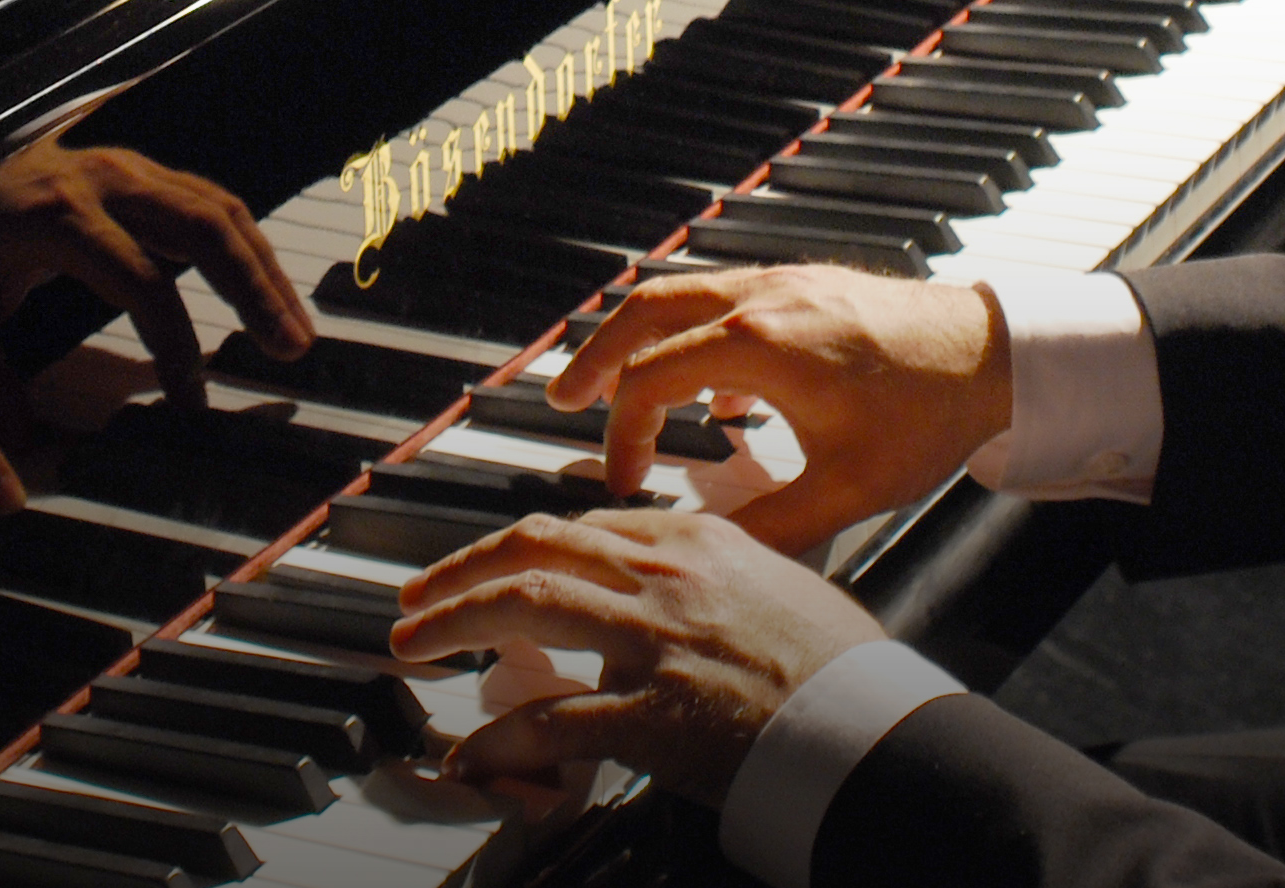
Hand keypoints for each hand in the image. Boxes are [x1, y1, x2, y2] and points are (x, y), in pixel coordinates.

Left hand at [0, 139, 314, 438]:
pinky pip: (210, 200)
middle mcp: (105, 180)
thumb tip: (32, 453)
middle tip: (291, 348)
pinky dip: (246, 245)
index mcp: (58, 217)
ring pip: (219, 207)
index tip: (190, 403)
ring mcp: (130, 167)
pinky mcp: (143, 170)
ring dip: (264, 268)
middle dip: (254, 288)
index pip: (141, 282)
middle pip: (203, 226)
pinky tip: (265, 290)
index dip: (174, 345)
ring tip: (294, 330)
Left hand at [391, 505, 884, 800]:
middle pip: (532, 550)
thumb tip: (685, 590)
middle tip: (418, 595)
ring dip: (453, 623)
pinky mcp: (647, 716)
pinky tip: (468, 757)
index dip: (519, 543)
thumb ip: (719, 578)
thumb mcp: (782, 586)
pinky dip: (497, 741)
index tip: (491, 561)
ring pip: (522, 607)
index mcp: (695, 540)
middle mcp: (662, 578)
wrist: (871, 725)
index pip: (582, 526)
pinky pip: (548, 722)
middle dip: (461, 569)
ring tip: (413, 643)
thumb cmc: (841, 667)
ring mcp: (650, 643)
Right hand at [554, 265, 1010, 553]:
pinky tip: (715, 396)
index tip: (627, 486)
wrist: (994, 354)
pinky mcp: (804, 284)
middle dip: (594, 356)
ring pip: (681, 296)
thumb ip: (769, 525)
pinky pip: (725, 299)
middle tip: (560, 401)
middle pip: (644, 311)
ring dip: (638, 339)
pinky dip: (695, 336)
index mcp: (759, 343)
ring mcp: (782, 281)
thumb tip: (705, 552)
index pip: (650, 380)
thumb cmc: (926, 417)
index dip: (622, 437)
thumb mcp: (849, 490)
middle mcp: (760, 296)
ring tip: (612, 387)